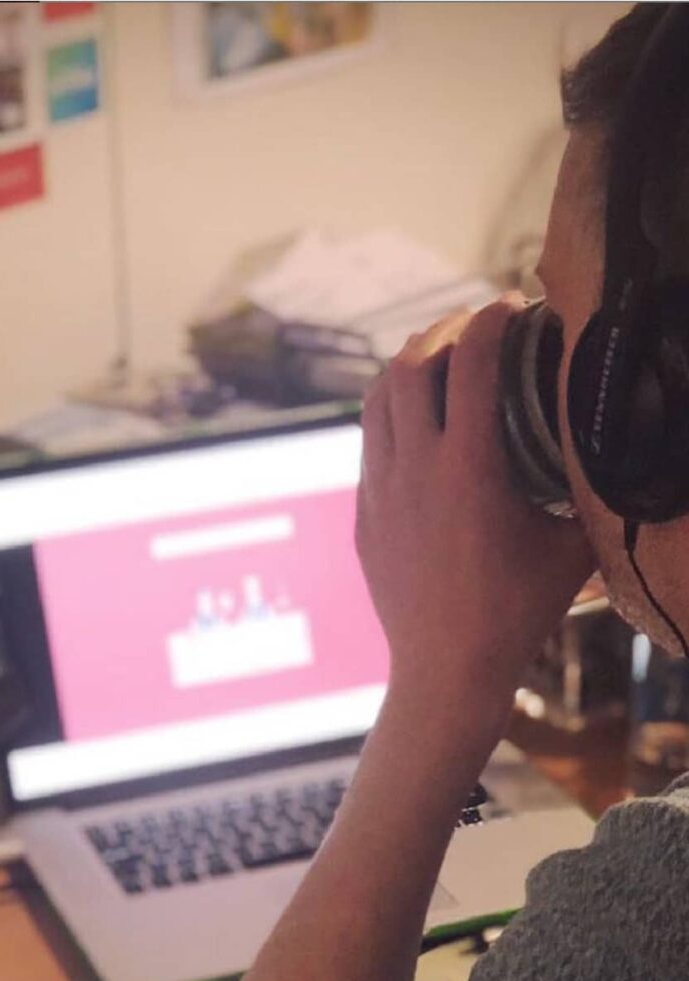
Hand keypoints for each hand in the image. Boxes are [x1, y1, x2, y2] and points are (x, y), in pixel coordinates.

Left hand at [358, 294, 592, 712]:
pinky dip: (391, 414)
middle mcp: (412, 469)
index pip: (470, 366)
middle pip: (406, 368)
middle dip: (440, 333)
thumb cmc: (519, 610)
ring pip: (375, 402)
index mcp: (467, 468)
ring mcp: (378, 491)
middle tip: (474, 324)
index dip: (491, 322)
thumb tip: (627, 450)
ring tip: (439, 357)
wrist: (446, 668)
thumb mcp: (572, 544)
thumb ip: (592, 490)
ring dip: (406, 368)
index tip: (512, 304)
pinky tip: (418, 419)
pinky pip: (370, 443)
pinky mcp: (362, 514)